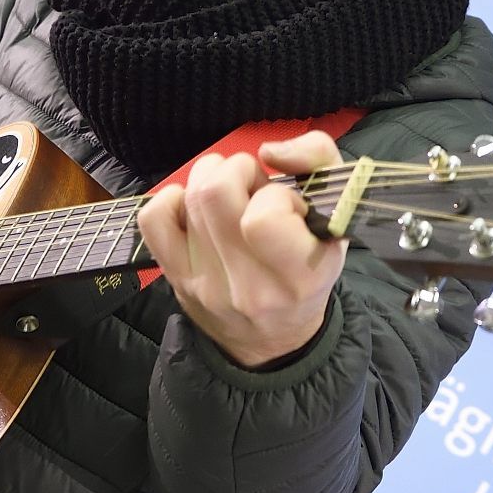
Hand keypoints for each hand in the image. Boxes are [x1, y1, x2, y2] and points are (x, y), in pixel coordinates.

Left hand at [136, 131, 346, 367]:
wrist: (274, 340)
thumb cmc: (310, 268)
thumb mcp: (338, 218)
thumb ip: (319, 161)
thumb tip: (270, 152)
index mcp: (299, 276)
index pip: (264, 218)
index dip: (276, 195)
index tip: (289, 206)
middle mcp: (250, 287)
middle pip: (216, 193)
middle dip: (238, 170)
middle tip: (255, 188)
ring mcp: (207, 285)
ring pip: (190, 197)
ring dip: (213, 178)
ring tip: (233, 196)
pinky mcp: (177, 279)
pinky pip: (154, 219)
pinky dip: (173, 199)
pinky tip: (197, 210)